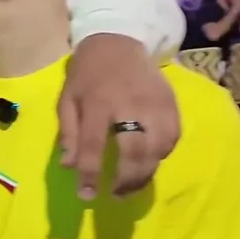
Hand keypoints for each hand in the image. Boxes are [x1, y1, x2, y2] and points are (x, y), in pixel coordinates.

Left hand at [59, 34, 178, 199]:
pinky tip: (149, 162)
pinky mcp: (171, 103)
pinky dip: (161, 155)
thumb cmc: (88, 74)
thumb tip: (69, 167)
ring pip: (157, 149)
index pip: (93, 146)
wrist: (118, 41)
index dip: (90, 175)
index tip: (87, 196)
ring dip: (145, 174)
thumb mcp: (67, 99)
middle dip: (126, 181)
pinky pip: (172, 138)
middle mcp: (129, 105)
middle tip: (116, 196)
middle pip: (133, 152)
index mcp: (97, 103)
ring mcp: (154, 104)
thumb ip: (68, 133)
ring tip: (132, 186)